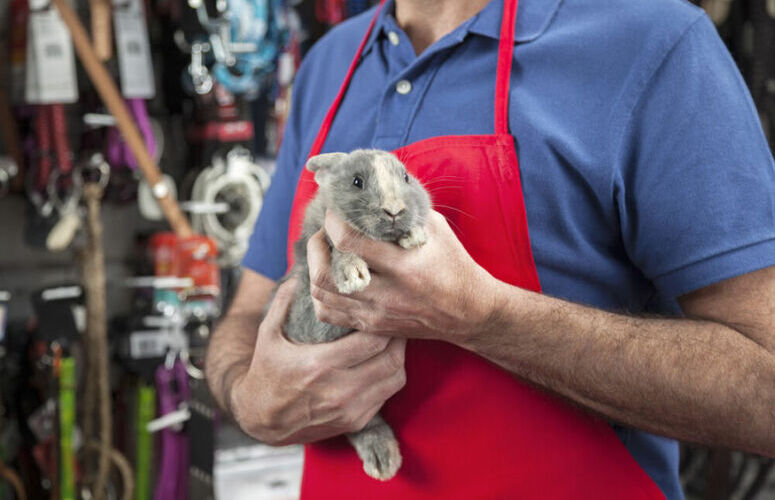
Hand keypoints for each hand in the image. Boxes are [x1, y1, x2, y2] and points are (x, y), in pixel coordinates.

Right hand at [230, 278, 406, 445]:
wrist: (261, 420)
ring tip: (392, 341)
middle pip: (391, 359)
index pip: (372, 341)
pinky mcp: (355, 422)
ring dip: (398, 357)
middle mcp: (339, 390)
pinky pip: (387, 396)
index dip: (383, 322)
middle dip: (398, 337)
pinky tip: (381, 363)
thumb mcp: (268, 334)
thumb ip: (283, 301)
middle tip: (395, 321)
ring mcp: (350, 410)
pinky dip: (389, 377)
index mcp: (320, 365)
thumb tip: (299, 274)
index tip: (383, 308)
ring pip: (395, 378)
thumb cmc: (266, 372)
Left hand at [308, 210, 500, 343]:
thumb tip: (373, 189)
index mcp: (404, 264)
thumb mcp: (435, 229)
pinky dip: (321, 294)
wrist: (469, 312)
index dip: (333, 221)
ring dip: (316, 267)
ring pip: (321, 294)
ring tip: (327, 253)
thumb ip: (403, 211)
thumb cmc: (453, 264)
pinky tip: (333, 278)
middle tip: (325, 233)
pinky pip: (329, 313)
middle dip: (316, 246)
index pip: (348, 241)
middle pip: (326, 273)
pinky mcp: (373, 325)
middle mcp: (387, 293)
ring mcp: (377, 313)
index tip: (336, 211)